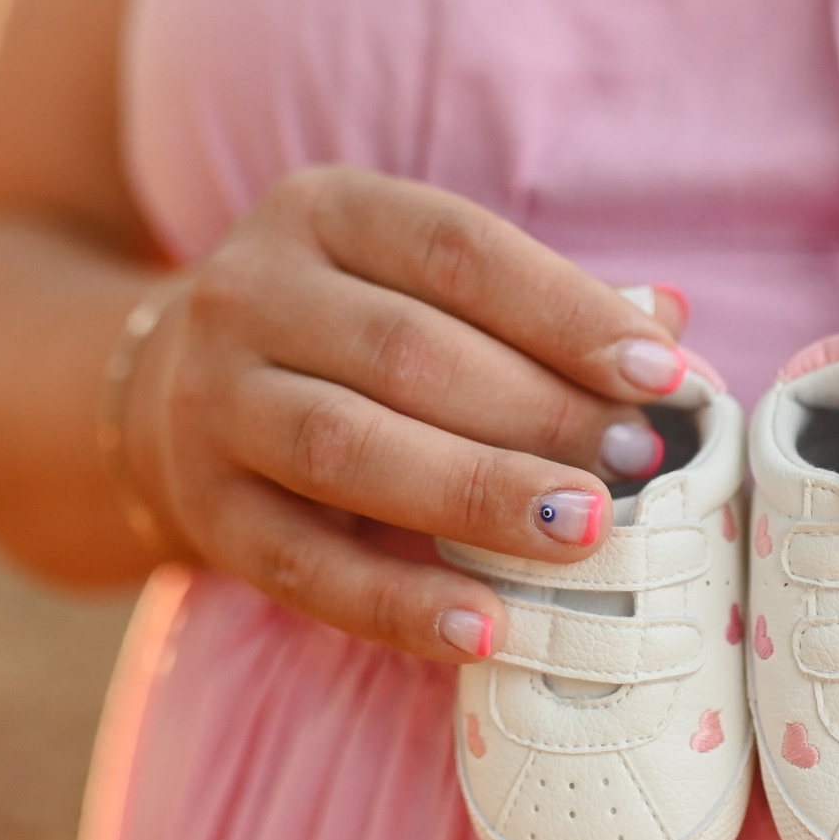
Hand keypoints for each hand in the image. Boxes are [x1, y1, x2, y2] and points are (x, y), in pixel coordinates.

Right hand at [119, 166, 694, 662]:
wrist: (169, 394)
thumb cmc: (350, 336)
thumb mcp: (420, 286)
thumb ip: (537, 308)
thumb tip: (669, 324)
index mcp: (326, 211)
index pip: (458, 249)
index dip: (565, 312)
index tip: (660, 375)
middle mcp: (250, 291)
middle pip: (407, 351)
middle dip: (538, 412)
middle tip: (637, 465)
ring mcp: (211, 401)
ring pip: (348, 447)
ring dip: (476, 493)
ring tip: (582, 531)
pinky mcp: (203, 510)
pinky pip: (302, 567)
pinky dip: (397, 604)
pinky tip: (485, 627)